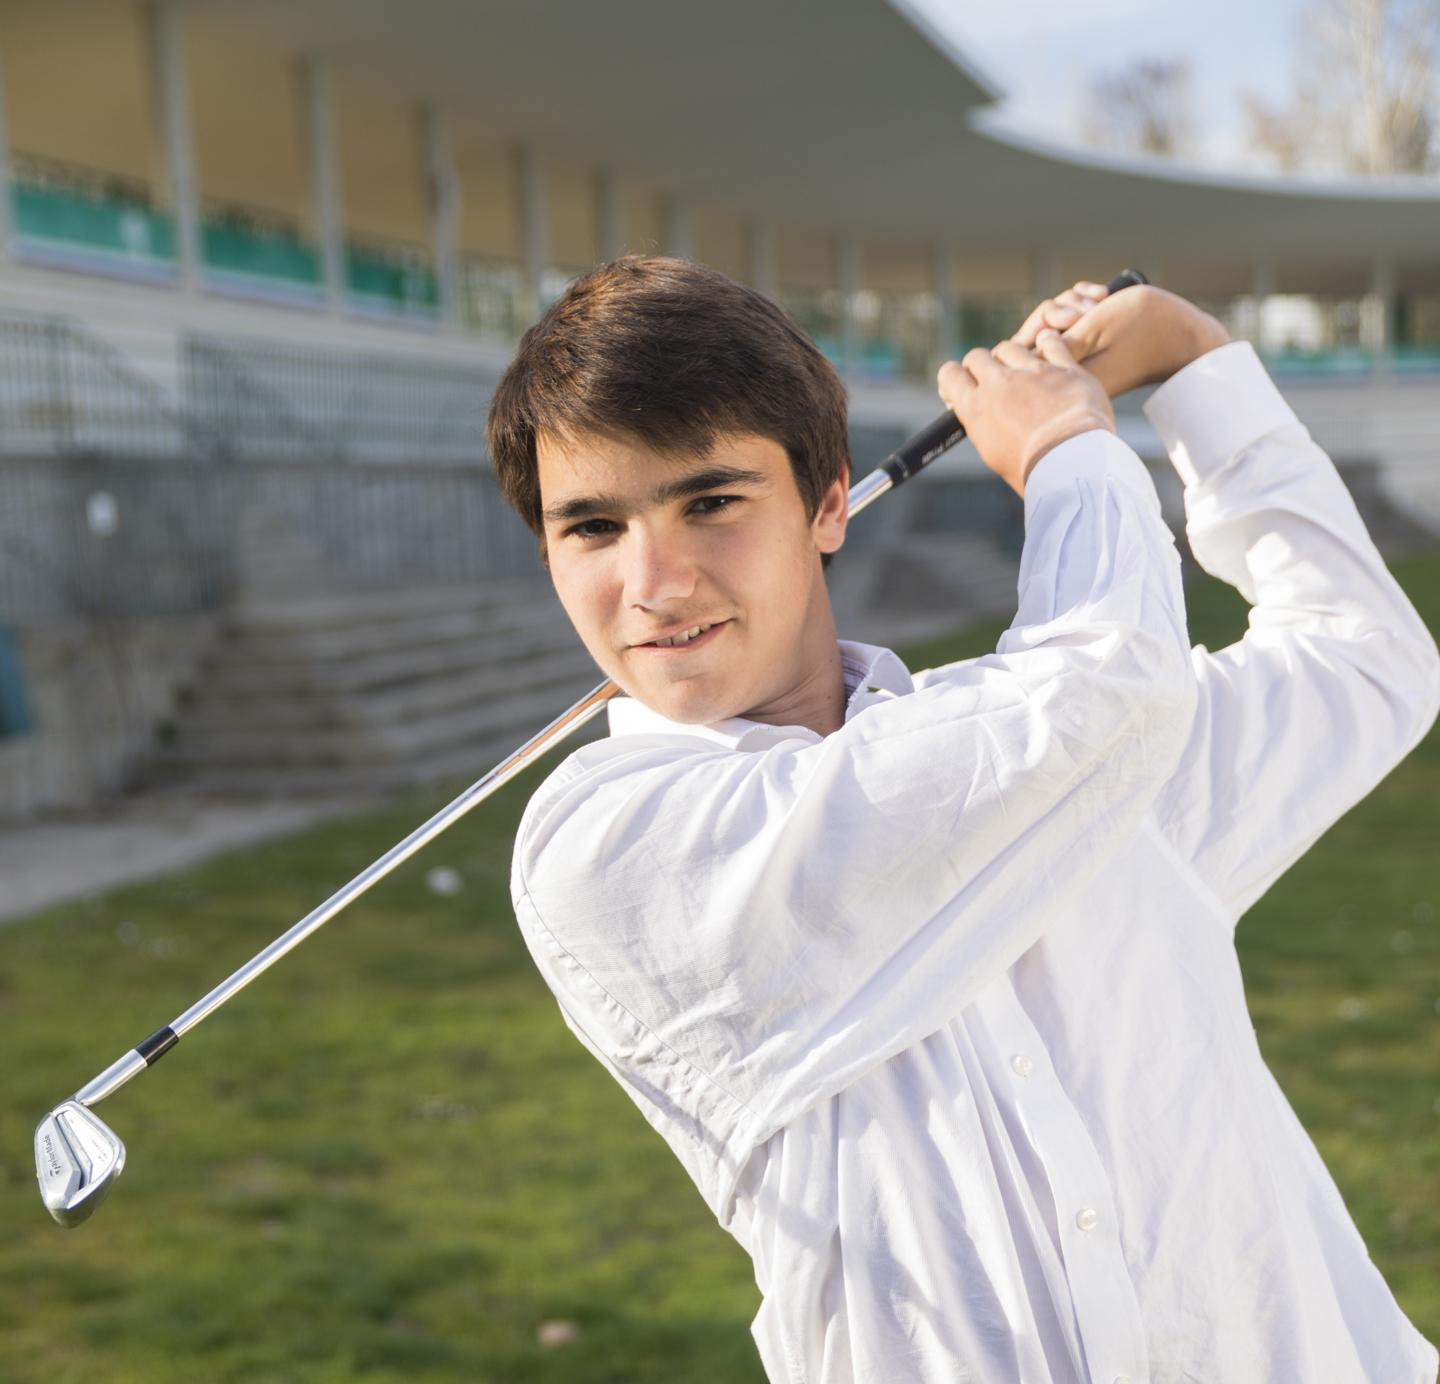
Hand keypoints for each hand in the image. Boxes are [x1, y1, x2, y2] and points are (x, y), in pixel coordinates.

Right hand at [936, 331, 1115, 497]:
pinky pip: (1051, 343)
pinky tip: (1049, 350)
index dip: (955, 379)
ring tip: (1025, 371)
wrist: (1072, 467)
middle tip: (995, 381)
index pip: (950, 375)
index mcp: (976, 408)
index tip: (964, 387)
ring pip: (1011, 347)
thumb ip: (984, 426)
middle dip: (982, 366)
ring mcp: (1033, 372)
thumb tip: (984, 416)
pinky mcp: (1065, 369)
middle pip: (977, 356)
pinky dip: (1048, 344)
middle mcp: (1000, 384)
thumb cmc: (1032, 472)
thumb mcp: (993, 454)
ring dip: (1013, 357)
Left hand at [1012, 281, 1230, 397]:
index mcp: (1063, 378)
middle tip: (1088, 310)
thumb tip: (1021, 356)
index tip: (1068, 321)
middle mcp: (1068, 375)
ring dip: (1075, 303)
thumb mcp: (1094, 329)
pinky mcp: (1092, 352)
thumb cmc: (1145, 329)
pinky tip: (1105, 298)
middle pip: (1036, 336)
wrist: (1187, 338)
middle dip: (1058, 311)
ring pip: (1056, 323)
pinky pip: (1074, 322)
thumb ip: (1055, 342)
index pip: (1023, 358)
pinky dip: (1086, 303)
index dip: (1037, 330)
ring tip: (1103, 303)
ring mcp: (1081, 364)